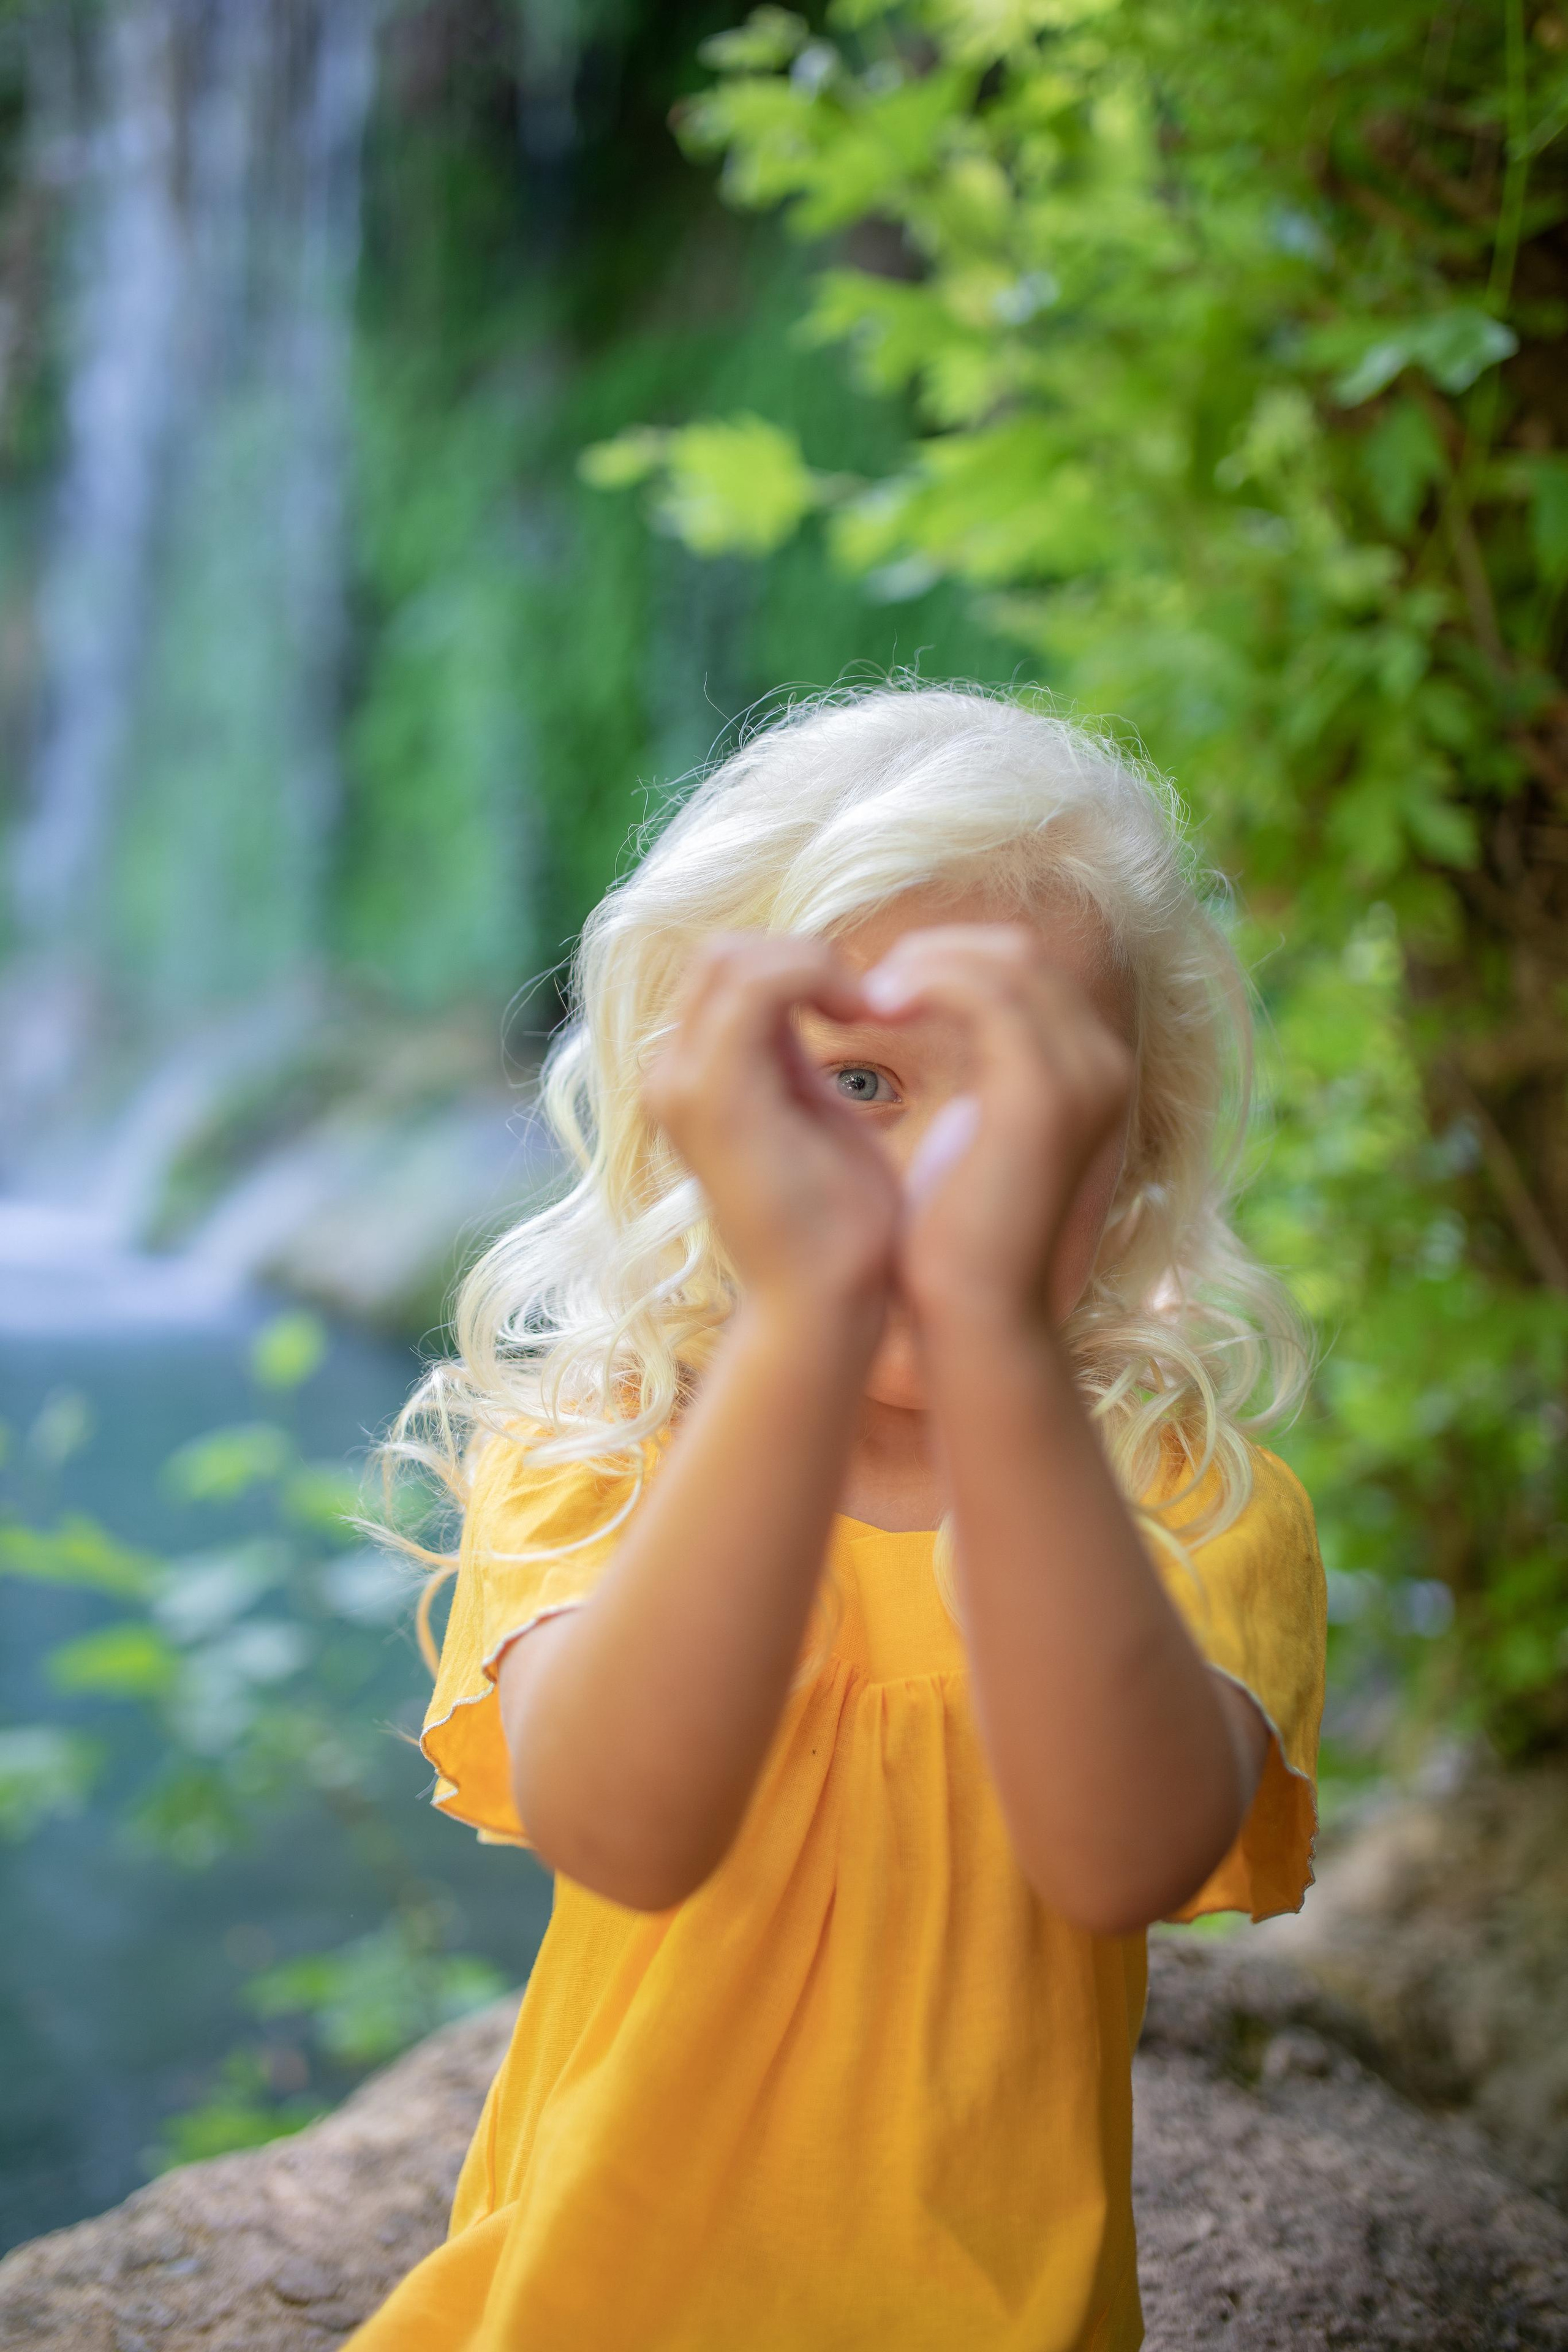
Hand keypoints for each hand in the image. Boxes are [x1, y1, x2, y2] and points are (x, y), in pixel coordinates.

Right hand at [642, 934, 900, 1311]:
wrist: (826, 1301)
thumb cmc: (836, 1219)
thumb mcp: (811, 1108)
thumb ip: (793, 1049)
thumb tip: (813, 987)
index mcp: (692, 1077)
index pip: (729, 966)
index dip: (799, 961)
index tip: (865, 1002)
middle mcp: (670, 1076)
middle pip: (723, 951)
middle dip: (804, 956)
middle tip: (871, 1002)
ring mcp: (682, 1084)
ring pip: (736, 958)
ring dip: (815, 963)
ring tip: (869, 1009)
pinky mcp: (713, 1095)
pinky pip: (757, 986)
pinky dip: (816, 977)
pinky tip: (863, 1017)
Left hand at [862, 925, 1133, 1328]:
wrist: (976, 1314)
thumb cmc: (958, 1235)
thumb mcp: (975, 1129)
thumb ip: (983, 1066)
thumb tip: (945, 1011)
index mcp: (1090, 1071)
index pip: (1028, 967)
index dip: (955, 959)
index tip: (890, 985)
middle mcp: (1104, 1066)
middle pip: (1022, 954)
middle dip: (939, 952)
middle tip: (872, 983)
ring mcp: (1082, 1079)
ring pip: (1006, 965)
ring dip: (928, 965)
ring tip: (869, 996)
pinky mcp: (1042, 1097)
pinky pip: (985, 999)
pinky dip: (928, 987)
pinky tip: (878, 1009)